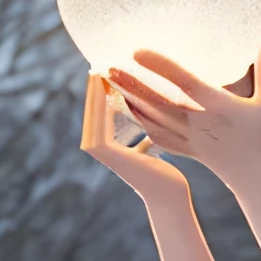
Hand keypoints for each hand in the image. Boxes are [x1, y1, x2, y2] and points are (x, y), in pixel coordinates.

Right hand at [79, 74, 188, 209]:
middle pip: (92, 110)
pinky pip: (99, 118)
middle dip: (95, 87)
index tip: (108, 73)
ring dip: (94, 90)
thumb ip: (142, 134)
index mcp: (107, 146)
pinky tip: (107, 85)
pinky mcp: (103, 150)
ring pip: (92, 112)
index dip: (101, 92)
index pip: (99, 113)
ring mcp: (98, 150)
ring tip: (99, 70)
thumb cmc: (166, 175)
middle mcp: (98, 148)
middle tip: (99, 64)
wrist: (168, 196)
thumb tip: (146, 121)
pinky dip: (101, 101)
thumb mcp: (150, 147)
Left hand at [107, 34, 260, 199]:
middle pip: (159, 101)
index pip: (184, 83)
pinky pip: (156, 134)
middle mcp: (200, 123)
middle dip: (133, 83)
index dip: (160, 66)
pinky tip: (126, 106)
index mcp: (218, 107)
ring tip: (110, 80)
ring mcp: (189, 139)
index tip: (138, 51)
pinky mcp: (184, 149)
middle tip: (109, 65)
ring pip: (153, 117)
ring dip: (130, 98)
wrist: (256, 177)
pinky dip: (139, 120)